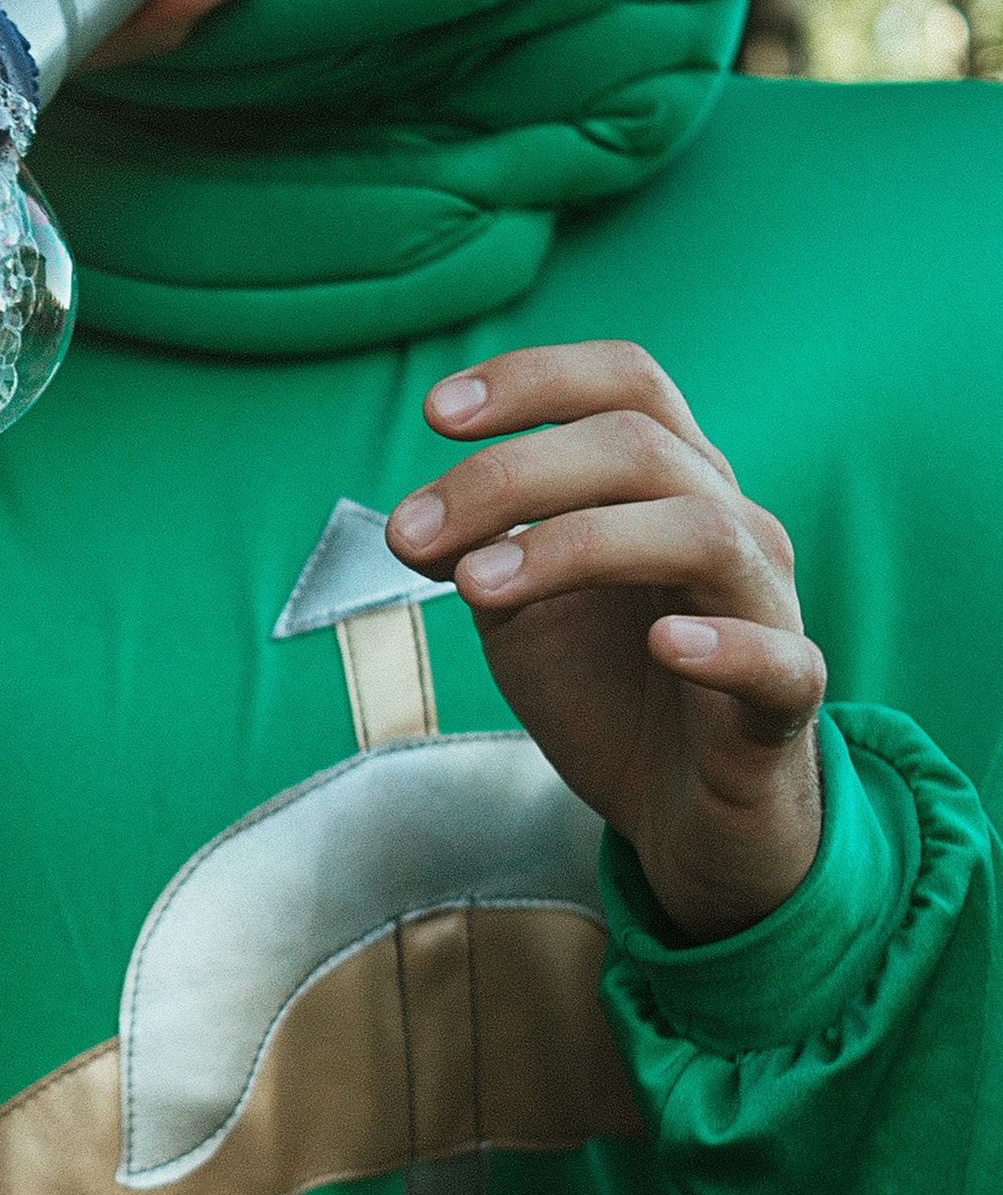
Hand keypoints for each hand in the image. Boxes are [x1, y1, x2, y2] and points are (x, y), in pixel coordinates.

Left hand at [386, 342, 826, 944]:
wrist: (682, 814)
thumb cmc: (609, 692)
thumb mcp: (521, 615)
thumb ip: (478, 557)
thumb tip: (414, 525)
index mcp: (667, 486)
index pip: (625, 384)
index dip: (535, 380)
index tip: (436, 413)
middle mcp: (728, 523)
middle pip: (640, 444)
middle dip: (512, 473)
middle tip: (411, 533)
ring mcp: (765, 605)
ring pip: (702, 532)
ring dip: (578, 545)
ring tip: (476, 587)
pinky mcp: (784, 700)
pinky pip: (781, 660)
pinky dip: (725, 645)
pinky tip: (663, 645)